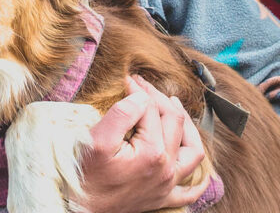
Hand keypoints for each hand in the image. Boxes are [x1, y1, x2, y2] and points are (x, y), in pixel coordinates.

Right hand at [74, 75, 207, 212]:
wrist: (82, 208)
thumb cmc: (87, 174)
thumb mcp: (98, 138)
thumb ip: (122, 113)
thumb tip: (141, 97)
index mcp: (152, 152)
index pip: (151, 109)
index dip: (139, 90)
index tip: (127, 80)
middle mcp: (166, 169)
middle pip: (174, 122)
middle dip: (159, 97)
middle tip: (141, 85)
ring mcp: (167, 185)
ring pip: (193, 151)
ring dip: (187, 126)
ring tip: (174, 107)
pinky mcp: (163, 198)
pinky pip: (191, 189)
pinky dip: (197, 175)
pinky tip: (190, 159)